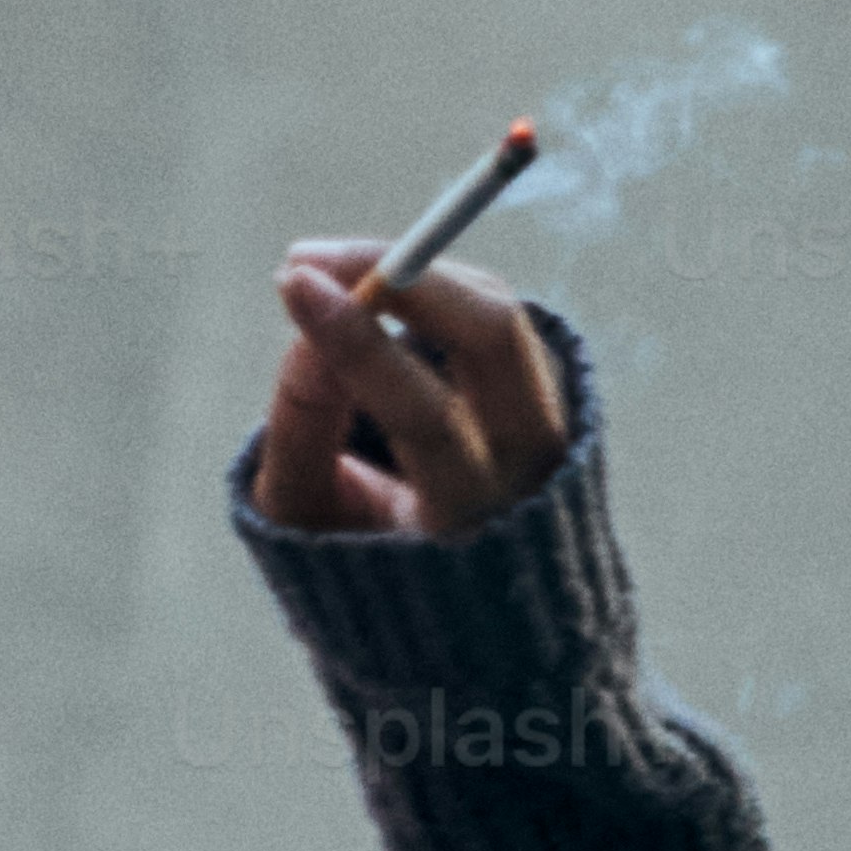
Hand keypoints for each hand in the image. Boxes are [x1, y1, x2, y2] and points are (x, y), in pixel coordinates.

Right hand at [247, 243, 571, 542]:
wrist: (460, 593)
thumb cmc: (363, 552)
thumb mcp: (305, 515)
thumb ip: (302, 425)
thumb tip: (313, 310)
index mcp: (469, 526)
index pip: (426, 419)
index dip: (359, 344)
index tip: (293, 282)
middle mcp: (533, 474)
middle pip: (492, 337)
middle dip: (404, 276)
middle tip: (310, 257)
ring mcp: (558, 425)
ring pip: (497, 310)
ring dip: (414, 273)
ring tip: (329, 275)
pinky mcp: (555, 387)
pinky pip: (494, 312)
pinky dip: (433, 289)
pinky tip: (378, 295)